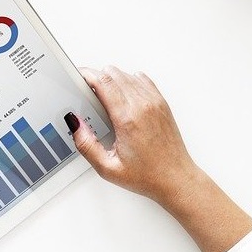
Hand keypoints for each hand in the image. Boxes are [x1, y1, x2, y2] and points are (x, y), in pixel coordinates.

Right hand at [68, 67, 202, 208]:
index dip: (87, 74)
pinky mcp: (162, 103)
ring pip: (127, 74)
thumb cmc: (147, 175)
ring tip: (104, 97)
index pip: (103, 81)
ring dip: (112, 79)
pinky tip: (123, 95)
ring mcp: (155, 102)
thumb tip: (75, 124)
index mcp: (128, 119)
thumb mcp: (108, 168)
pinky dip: (128, 81)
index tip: (78, 77)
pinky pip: (142, 79)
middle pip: (113, 73)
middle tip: (87, 90)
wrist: (176, 179)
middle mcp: (143, 105)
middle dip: (96, 76)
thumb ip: (86, 145)